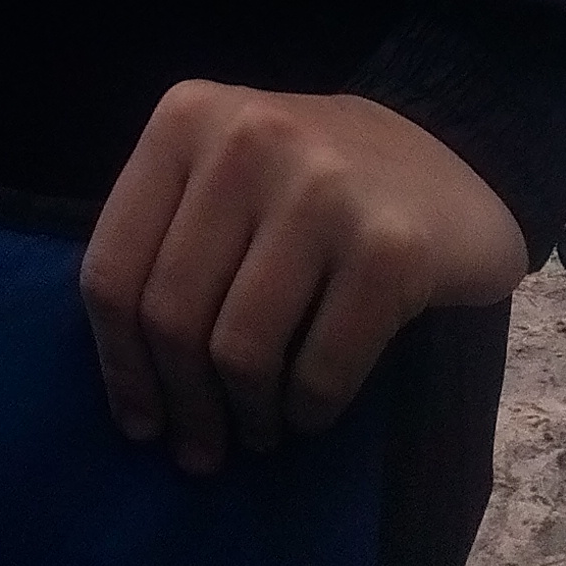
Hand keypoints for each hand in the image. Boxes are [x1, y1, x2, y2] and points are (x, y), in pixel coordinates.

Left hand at [80, 82, 526, 476]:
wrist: (452, 161)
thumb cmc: (314, 184)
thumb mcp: (224, 177)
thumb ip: (169, 246)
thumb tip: (133, 391)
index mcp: (188, 116)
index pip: (112, 266)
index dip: (118, 363)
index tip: (139, 421)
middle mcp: (249, 137)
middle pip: (171, 315)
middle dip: (183, 405)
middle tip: (201, 449)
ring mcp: (323, 188)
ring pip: (240, 350)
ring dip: (246, 415)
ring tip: (258, 429)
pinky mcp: (390, 248)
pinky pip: (319, 372)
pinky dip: (308, 411)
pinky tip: (310, 409)